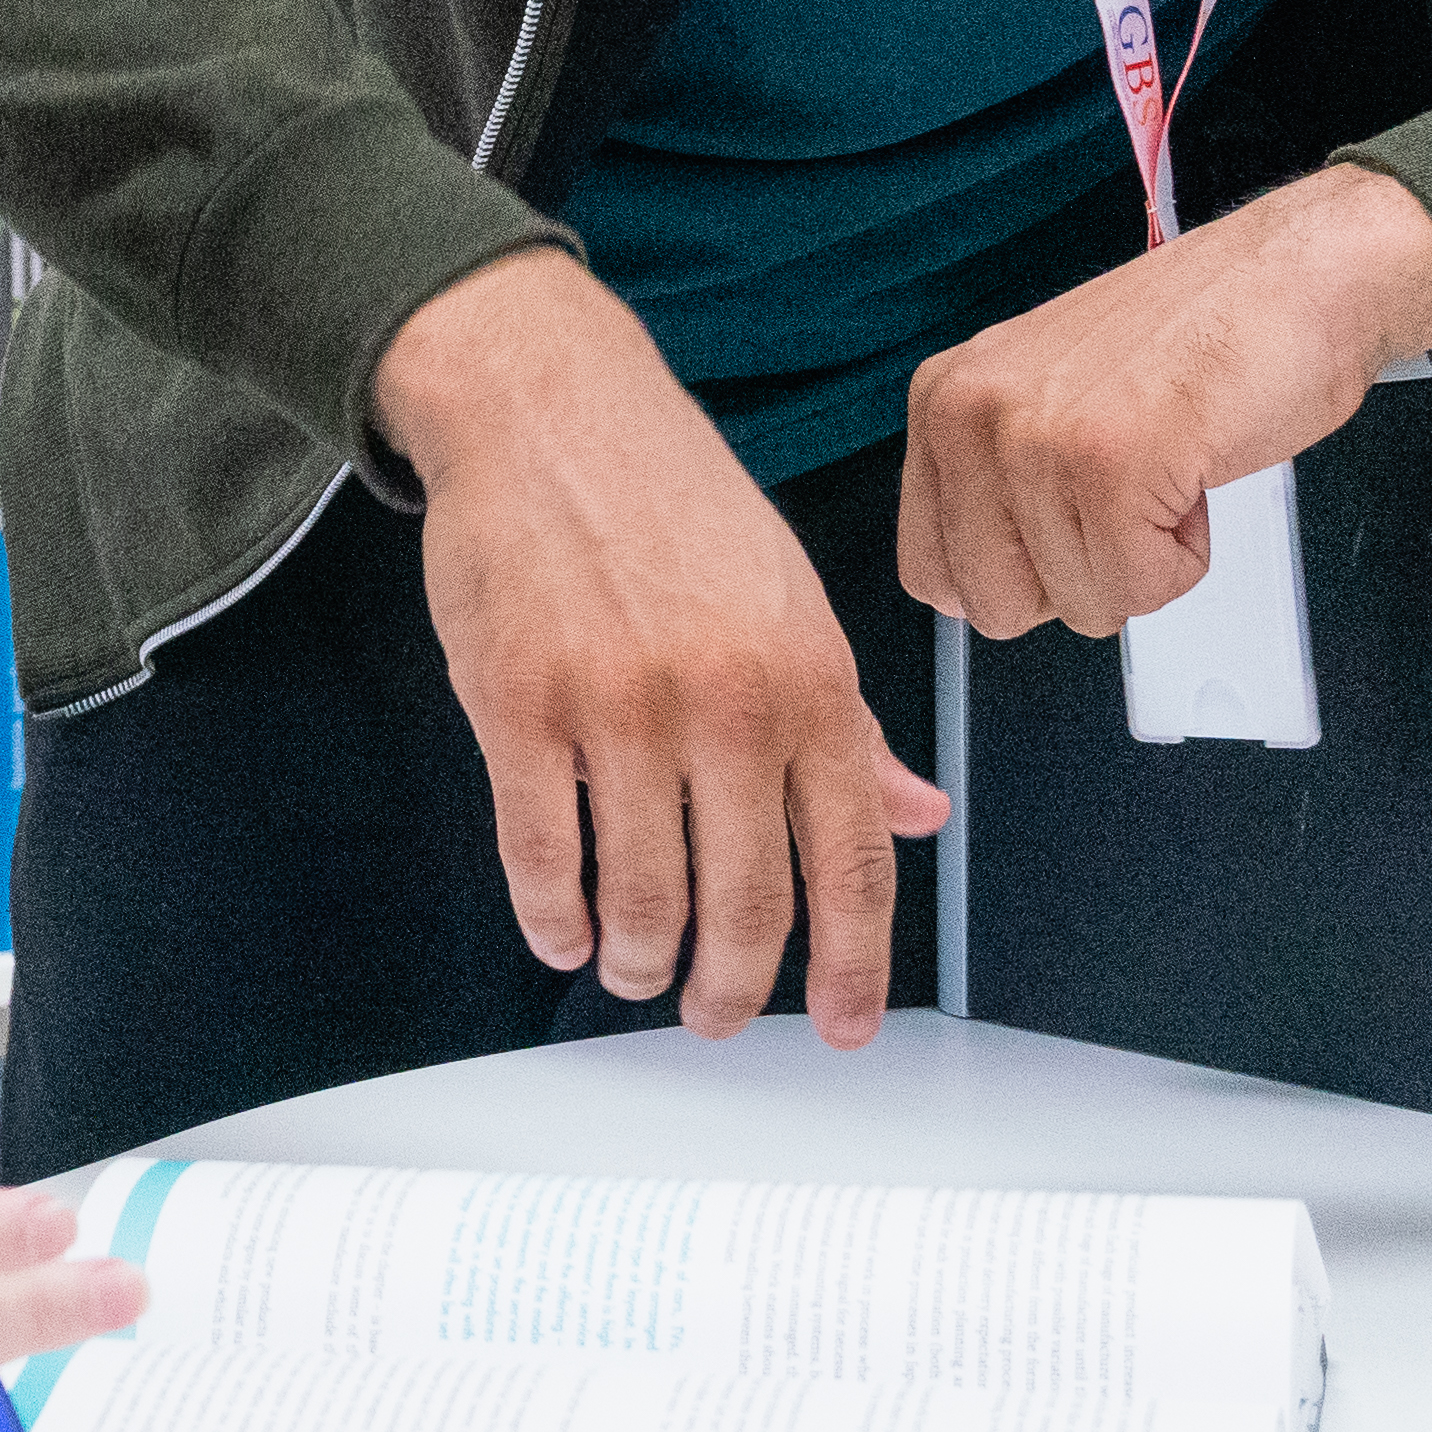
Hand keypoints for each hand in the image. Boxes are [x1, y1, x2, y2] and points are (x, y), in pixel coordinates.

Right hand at [378, 249, 953, 1043]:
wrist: (550, 406)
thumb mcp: (791, 602)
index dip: (853, 964)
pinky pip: (540, 856)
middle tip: (714, 1013)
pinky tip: (562, 929)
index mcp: (810, 678)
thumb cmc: (672, 498)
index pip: (853, 859)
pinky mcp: (518, 704)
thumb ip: (851, 722)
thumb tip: (913, 814)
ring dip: (637, 961)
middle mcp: (725, 701)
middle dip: (731, 990)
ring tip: (632, 968)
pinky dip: (552, 917)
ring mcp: (618, 707)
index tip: (846, 1024)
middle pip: (745, 904)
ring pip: (640, 899)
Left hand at [894, 165, 1431, 641]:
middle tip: (1126, 496)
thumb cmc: (1198, 338)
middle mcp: (969, 413)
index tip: (1070, 524)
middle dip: (1079, 577)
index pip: (931, 569)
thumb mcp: (1051, 402)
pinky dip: (1185, 555)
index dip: (1018, 577)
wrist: (1301, 275)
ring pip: (1077, 602)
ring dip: (1145, 556)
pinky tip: (1192, 471)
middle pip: (994, 605)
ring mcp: (1034, 437)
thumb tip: (978, 585)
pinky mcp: (1109, 464)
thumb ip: (997, 482)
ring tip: (1168, 463)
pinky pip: (1138, 587)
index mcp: (944, 400)